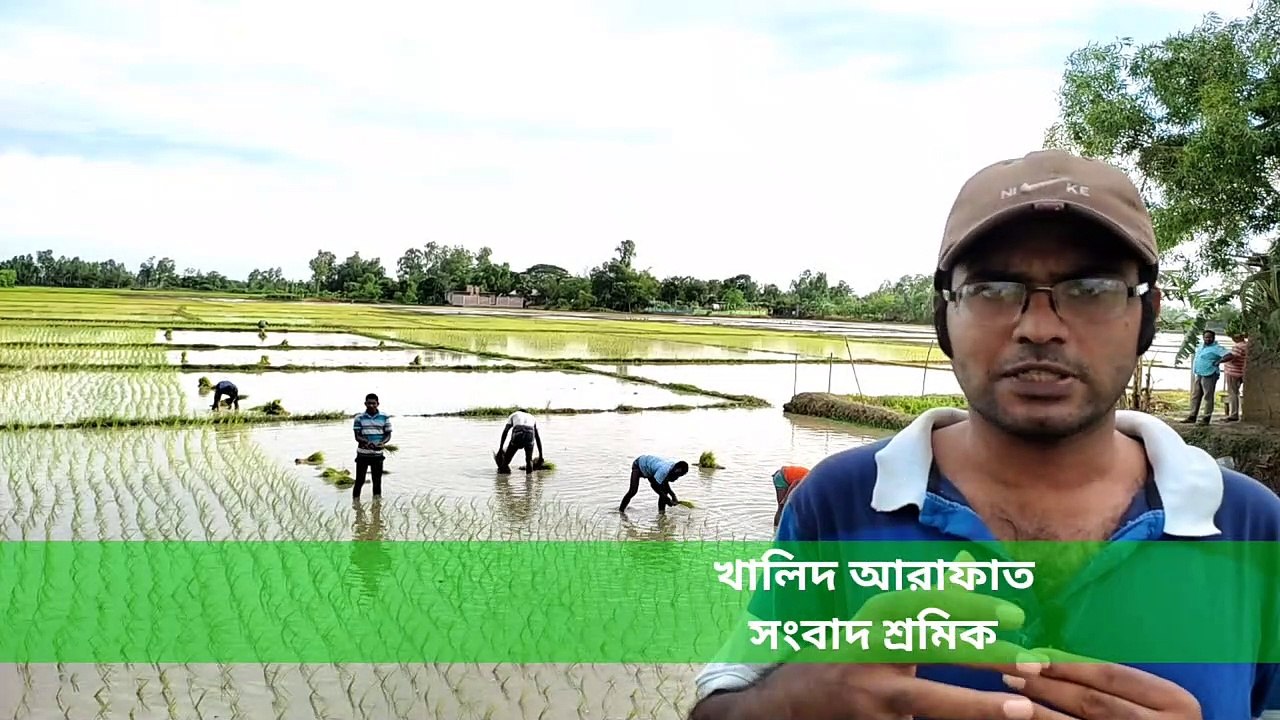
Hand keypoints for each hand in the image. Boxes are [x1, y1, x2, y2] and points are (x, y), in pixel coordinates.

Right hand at [725, 552, 1053, 719]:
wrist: (779, 707)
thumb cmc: (841, 660)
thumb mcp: (877, 624)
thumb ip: (927, 597)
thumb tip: (967, 562)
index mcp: (870, 621)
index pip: (922, 605)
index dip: (968, 606)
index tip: (1013, 615)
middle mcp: (864, 653)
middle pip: (927, 648)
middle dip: (981, 653)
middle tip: (1030, 660)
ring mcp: (863, 697)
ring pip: (926, 700)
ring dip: (975, 705)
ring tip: (1022, 709)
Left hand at [1001, 647, 1201, 719]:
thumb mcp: (1158, 701)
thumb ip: (1123, 685)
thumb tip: (1059, 661)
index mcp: (1175, 701)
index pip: (1112, 676)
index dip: (1069, 665)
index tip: (1033, 655)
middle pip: (1091, 701)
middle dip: (1047, 684)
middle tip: (1011, 669)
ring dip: (1038, 708)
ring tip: (1010, 688)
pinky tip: (1023, 716)